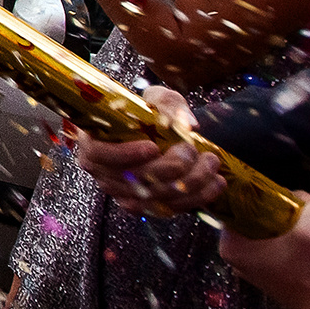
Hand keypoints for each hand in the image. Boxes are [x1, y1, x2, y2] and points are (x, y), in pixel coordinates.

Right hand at [75, 86, 226, 214]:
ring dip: (190, 182)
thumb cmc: (147, 113)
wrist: (157, 135)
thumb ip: (169, 104)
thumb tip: (189, 124)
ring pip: (156, 197)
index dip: (124, 155)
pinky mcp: (147, 207)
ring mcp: (124, 195)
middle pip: (133, 180)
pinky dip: (197, 198)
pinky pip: (170, 209)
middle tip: (192, 150)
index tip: (152, 147)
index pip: (98, 155)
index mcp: (94, 144)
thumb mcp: (154, 99)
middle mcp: (104, 175)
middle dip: (169, 168)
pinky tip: (216, 183)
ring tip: (212, 163)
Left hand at [220, 197, 309, 308]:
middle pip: (261, 210)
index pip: (237, 202)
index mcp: (234, 245)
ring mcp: (263, 263)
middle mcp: (243, 255)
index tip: (282, 189)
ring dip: (307, 220)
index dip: (261, 190)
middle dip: (290, 206)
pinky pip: (293, 238)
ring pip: (282, 222)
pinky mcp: (284, 268)